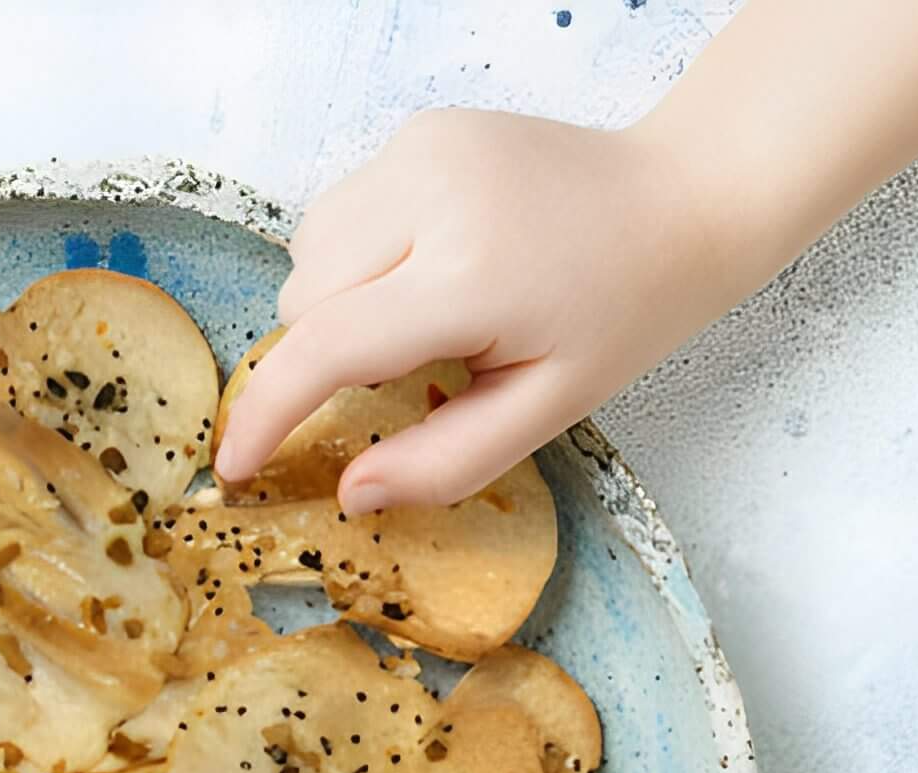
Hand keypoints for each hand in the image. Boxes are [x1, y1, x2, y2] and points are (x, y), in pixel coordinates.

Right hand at [216, 108, 740, 512]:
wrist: (683, 196)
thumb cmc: (623, 309)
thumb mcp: (547, 411)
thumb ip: (445, 462)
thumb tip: (352, 493)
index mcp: (472, 274)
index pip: (326, 347)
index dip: (266, 414)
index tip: (234, 467)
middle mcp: (434, 194)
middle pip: (302, 305)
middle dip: (327, 356)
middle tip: (410, 371)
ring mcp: (421, 150)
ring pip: (305, 257)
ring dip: (336, 306)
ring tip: (420, 314)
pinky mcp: (417, 134)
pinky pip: (335, 217)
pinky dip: (357, 258)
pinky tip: (424, 264)